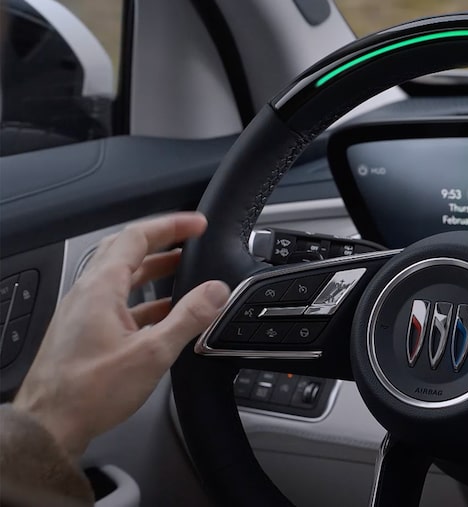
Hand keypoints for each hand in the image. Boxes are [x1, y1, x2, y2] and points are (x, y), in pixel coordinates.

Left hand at [14, 213, 229, 456]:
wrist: (50, 425)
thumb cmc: (88, 392)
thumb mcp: (152, 353)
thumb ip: (189, 317)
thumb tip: (216, 290)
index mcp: (100, 289)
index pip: (136, 237)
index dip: (170, 226)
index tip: (196, 224)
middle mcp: (86, 294)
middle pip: (125, 252)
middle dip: (161, 242)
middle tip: (189, 240)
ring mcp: (82, 313)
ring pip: (120, 277)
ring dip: (153, 269)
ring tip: (182, 271)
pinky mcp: (82, 332)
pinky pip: (116, 302)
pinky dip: (143, 298)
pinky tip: (162, 314)